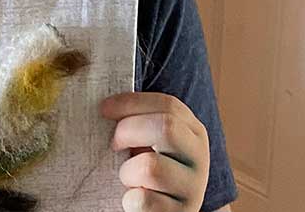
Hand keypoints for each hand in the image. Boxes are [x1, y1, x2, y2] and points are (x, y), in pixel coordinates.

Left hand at [104, 92, 209, 211]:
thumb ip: (138, 120)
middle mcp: (199, 158)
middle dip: (127, 132)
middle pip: (166, 128)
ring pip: (151, 167)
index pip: (169, 106)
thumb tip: (105, 103)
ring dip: (127, 172)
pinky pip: (143, 201)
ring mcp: (193, 188)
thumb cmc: (142, 167)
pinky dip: (130, 200)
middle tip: (114, 146)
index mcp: (193, 132)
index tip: (104, 109)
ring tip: (130, 179)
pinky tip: (134, 199)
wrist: (159, 210)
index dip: (131, 103)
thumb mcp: (147, 139)